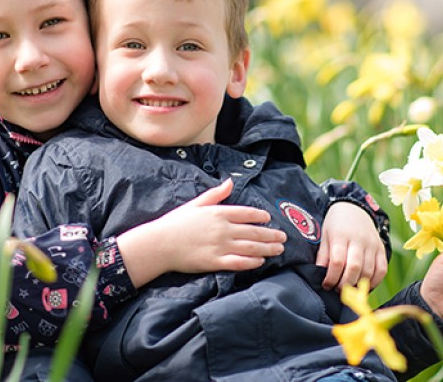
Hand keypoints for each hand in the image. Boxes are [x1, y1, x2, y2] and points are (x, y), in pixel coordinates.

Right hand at [117, 179, 286, 286]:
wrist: (159, 244)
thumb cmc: (175, 223)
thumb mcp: (196, 203)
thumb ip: (215, 194)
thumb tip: (230, 181)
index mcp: (218, 213)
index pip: (246, 213)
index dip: (260, 216)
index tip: (269, 219)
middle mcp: (222, 228)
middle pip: (253, 231)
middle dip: (271, 235)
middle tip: (283, 238)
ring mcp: (219, 246)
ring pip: (250, 247)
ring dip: (267, 249)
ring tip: (278, 250)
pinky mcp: (215, 262)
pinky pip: (238, 262)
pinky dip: (252, 262)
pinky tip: (260, 262)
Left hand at [316, 202, 387, 291]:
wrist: (354, 209)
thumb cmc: (336, 225)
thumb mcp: (325, 236)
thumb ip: (323, 256)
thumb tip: (320, 275)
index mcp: (341, 235)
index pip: (337, 261)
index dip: (331, 277)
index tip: (326, 285)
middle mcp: (358, 240)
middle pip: (354, 267)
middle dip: (345, 284)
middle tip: (337, 289)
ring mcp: (372, 245)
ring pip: (368, 271)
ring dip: (358, 285)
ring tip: (348, 288)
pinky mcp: (381, 249)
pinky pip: (382, 270)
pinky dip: (374, 282)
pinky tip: (364, 285)